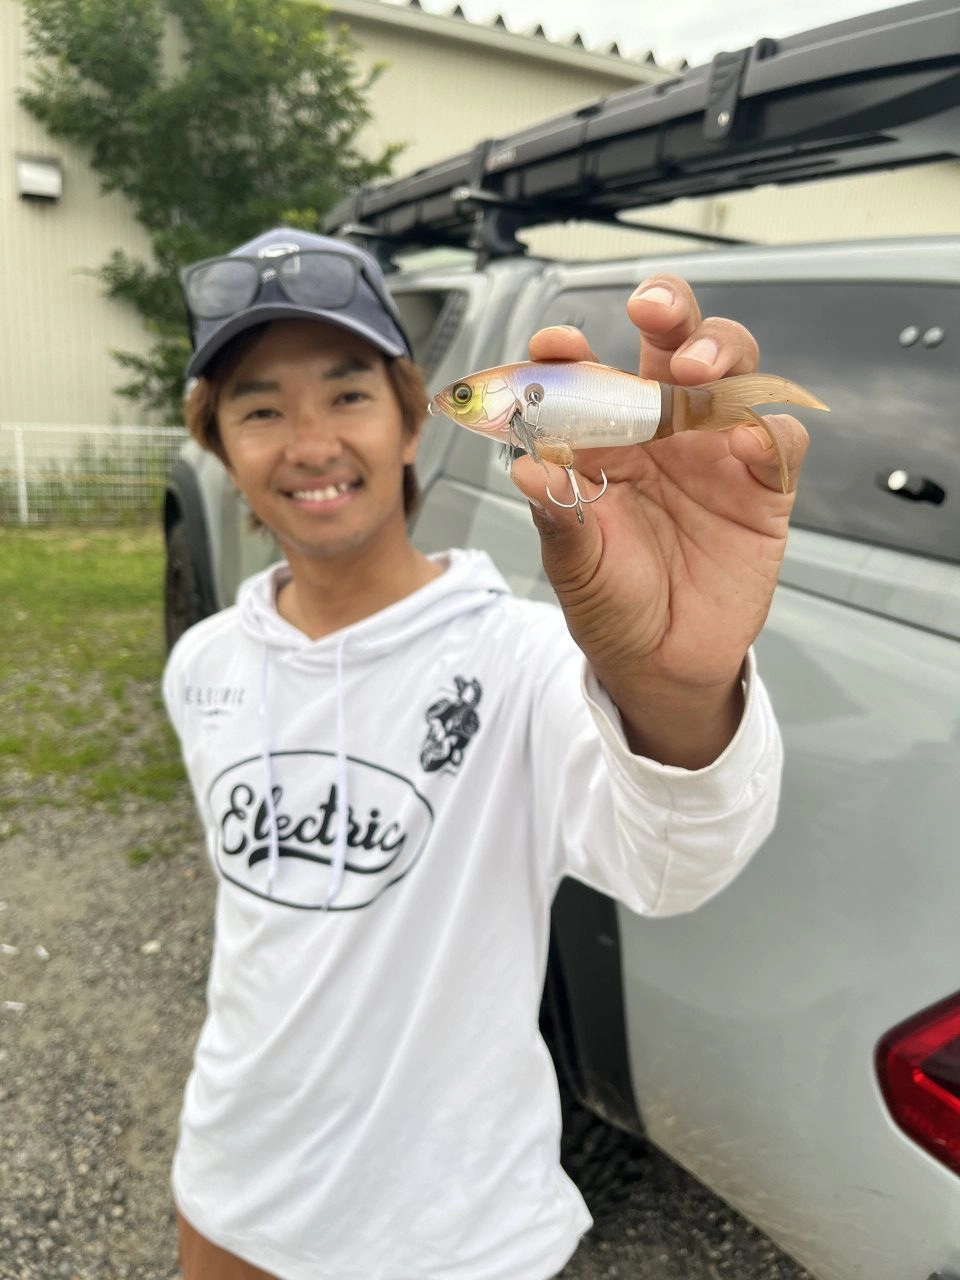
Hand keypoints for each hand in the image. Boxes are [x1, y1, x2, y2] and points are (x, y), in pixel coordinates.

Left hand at [510, 274, 809, 765]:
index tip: (553, 347)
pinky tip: (746, 439)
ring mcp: (715, 453)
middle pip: (673, 345)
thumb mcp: (575, 569)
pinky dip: (769, 429)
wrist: (664, 666)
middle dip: (668, 311)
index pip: (590, 375)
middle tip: (650, 309)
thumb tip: (528, 471)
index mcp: (605, 440)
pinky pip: (779, 440)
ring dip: (720, 352)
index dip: (572, 353)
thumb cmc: (612, 606)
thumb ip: (558, 519)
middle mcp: (662, 432)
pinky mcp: (763, 487)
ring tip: (695, 370)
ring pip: (733, 372)